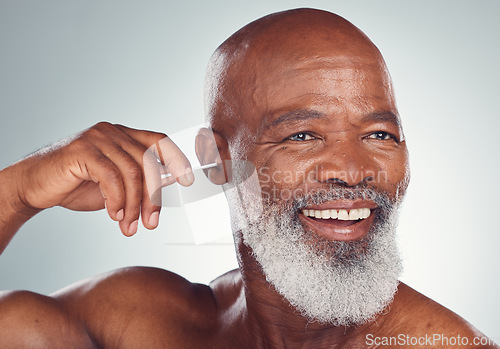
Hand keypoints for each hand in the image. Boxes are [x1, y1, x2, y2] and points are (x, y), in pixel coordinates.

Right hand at [15, 122, 192, 235]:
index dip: (177, 158)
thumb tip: (169, 184)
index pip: (159, 140)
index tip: (188, 180)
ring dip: (134, 205)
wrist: (37, 187)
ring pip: (133, 172)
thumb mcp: (117, 185)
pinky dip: (118, 201)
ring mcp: (98, 138)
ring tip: (128, 225)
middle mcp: (113, 132)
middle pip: (149, 162)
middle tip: (150, 222)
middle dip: (153, 197)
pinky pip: (112, 178)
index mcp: (124, 136)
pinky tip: (114, 215)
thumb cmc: (78, 186)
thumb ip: (140, 181)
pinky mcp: (82, 150)